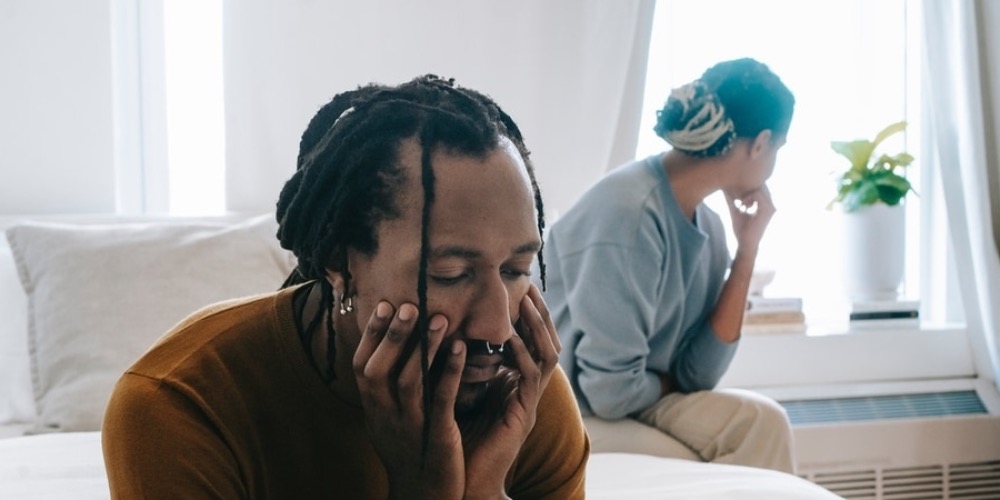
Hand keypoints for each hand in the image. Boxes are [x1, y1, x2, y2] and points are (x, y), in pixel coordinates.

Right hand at [352, 301, 464, 499]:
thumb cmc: (412, 453)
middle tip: (409, 304)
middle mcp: (385, 417)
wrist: (424, 497)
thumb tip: (391, 350)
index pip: (362, 366)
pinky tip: (461, 348)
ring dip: (423, 347)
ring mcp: (409, 427)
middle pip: (378, 370)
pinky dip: (450, 371)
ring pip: (409, 380)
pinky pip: (441, 399)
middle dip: (392, 335)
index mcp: (374, 410)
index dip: (371, 335)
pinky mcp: (436, 435)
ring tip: (438, 318)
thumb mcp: (390, 421)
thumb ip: (389, 390)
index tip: (384, 305)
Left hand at [462, 284, 560, 497]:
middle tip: (528, 284)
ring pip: (546, 355)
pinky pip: (531, 378)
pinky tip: (512, 339)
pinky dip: (523, 355)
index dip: (525, 314)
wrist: (460, 482)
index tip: (515, 286)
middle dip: (538, 313)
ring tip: (526, 301)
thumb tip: (443, 329)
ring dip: (537, 327)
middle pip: (545, 342)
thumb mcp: (453, 390)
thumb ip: (456, 364)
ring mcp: (528, 402)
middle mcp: (524, 390)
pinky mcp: (524, 415)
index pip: (528, 340)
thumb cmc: (450, 438)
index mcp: (510, 382)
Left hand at [725, 185, 775, 252]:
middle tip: (738, 202)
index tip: (737, 199)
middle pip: (760, 187)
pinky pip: (757, 195)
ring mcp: (770, 207)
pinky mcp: (767, 210)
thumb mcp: (735, 212)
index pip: (758, 189)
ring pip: (758, 189)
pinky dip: (747, 198)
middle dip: (746, 190)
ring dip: (747, 195)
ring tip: (741, 206)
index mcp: (765, 206)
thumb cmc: (742, 231)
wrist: (745, 244)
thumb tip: (724, 191)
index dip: (746, 190)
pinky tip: (742, 207)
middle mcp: (770, 205)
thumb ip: (732, 201)